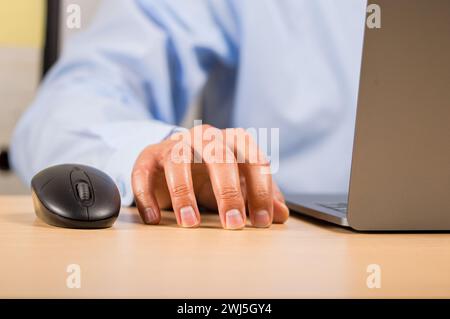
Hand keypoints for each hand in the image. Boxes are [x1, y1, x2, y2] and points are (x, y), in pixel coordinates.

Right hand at [131, 125, 288, 229]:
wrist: (176, 161)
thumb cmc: (211, 174)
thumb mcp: (238, 184)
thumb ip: (260, 196)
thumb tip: (282, 214)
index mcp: (233, 141)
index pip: (254, 160)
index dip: (261, 191)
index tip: (262, 221)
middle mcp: (205, 137)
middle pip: (219, 157)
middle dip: (228, 192)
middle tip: (232, 223)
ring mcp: (175, 144)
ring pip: (179, 161)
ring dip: (184, 193)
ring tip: (190, 222)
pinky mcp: (149, 156)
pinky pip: (143, 172)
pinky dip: (147, 195)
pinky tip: (154, 218)